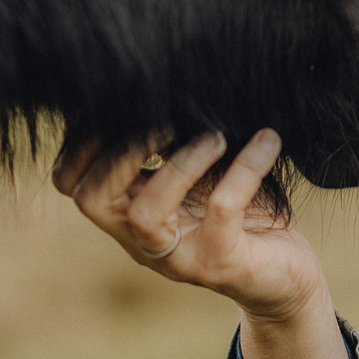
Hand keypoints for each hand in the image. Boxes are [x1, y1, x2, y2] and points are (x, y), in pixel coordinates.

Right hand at [53, 129, 346, 358]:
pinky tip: (267, 142)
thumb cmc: (243, 215)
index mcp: (128, 212)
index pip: (70, 181)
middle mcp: (142, 240)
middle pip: (90, 199)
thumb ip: (175, 141)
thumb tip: (167, 80)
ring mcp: (178, 259)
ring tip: (216, 136)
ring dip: (179, 164)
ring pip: (145, 214)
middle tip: (166, 120)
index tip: (128, 103)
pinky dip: (244, 169)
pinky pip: (222, 211)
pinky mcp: (222, 265)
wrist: (287, 277)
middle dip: (120, 151)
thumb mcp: (202, 173)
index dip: (83, 139)